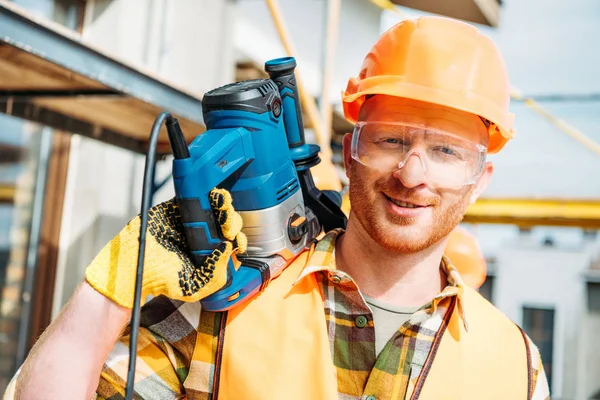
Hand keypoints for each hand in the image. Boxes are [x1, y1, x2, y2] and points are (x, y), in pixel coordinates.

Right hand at [85, 189, 246, 307]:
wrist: (133, 267)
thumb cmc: (161, 280)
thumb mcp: (194, 287)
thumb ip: (215, 275)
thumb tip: (228, 249)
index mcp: (210, 254)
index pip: (231, 242)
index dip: (237, 239)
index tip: (236, 241)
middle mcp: (204, 236)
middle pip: (226, 222)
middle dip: (232, 222)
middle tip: (228, 226)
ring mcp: (192, 220)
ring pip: (215, 207)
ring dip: (224, 205)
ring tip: (224, 207)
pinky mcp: (177, 207)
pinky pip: (195, 196)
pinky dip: (207, 193)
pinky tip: (214, 196)